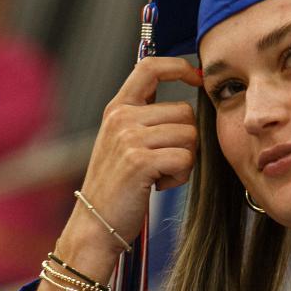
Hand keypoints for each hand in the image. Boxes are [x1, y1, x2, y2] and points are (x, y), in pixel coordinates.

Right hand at [60, 57, 200, 265]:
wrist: (95, 224)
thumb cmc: (117, 188)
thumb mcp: (122, 143)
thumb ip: (144, 119)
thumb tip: (183, 101)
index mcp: (117, 108)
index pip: (150, 67)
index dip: (178, 67)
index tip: (195, 77)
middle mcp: (121, 117)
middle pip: (184, 112)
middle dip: (186, 140)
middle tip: (163, 163)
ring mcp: (129, 138)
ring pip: (189, 136)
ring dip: (184, 160)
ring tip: (159, 175)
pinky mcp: (139, 161)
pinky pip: (185, 158)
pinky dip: (180, 176)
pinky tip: (158, 185)